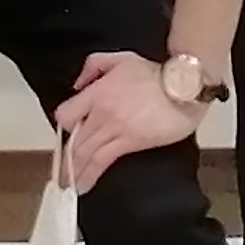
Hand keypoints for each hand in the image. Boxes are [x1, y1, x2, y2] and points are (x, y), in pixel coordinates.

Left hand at [54, 50, 199, 183]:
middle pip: (75, 140)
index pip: (67, 114)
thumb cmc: (158, 73)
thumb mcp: (122, 58)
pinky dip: (90, 175)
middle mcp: (101, 111)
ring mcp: (115, 128)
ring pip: (84, 153)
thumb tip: (79, 85)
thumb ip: (94, 66)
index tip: (68, 136)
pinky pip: (102, 161)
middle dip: (65, 159)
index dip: (66, 126)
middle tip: (60, 174)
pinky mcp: (130, 141)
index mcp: (97, 91)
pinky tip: (84, 186)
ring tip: (68, 186)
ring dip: (73, 172)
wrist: (184, 85)